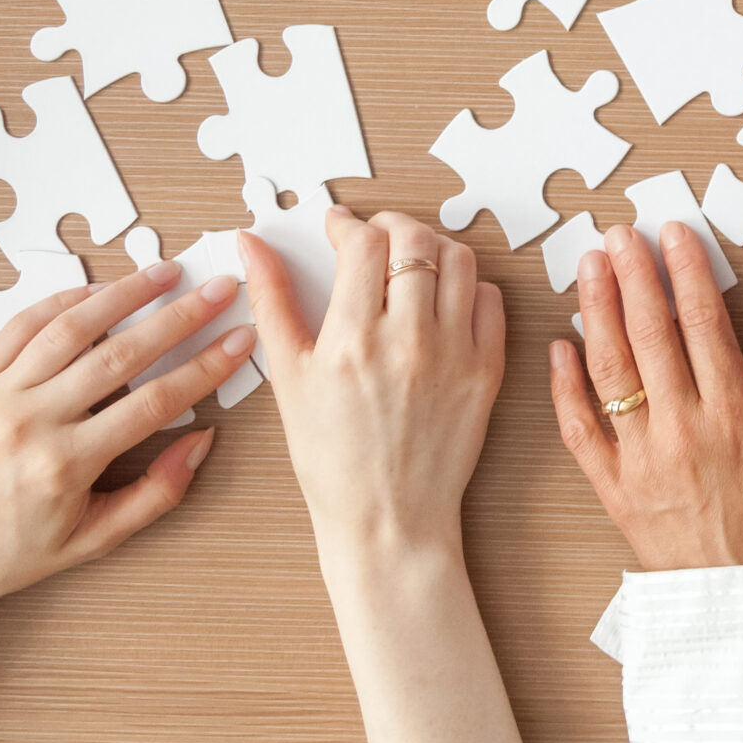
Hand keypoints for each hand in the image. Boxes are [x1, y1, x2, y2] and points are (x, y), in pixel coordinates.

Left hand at [0, 261, 252, 624]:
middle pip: (123, 353)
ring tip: (165, 273)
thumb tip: (201, 442)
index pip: (157, 402)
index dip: (207, 366)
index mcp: (67, 465)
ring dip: (124, 294)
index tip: (241, 339)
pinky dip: (61, 303)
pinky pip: (20, 329)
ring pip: (71, 328)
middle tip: (219, 289)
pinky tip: (95, 290)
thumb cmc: (0, 557)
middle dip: (181, 316)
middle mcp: (33, 421)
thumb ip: (154, 494)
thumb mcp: (88, 543)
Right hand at [249, 209, 504, 558]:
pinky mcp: (486, 371)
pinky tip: (442, 299)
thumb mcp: (288, 379)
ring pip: (460, 260)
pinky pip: (490, 300)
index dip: (347, 224)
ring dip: (432, 247)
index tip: (337, 228)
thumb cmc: (331, 458)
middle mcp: (408, 340)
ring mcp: (454, 354)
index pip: (363, 243)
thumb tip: (252, 243)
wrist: (387, 519)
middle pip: (414, 240)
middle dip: (390, 225)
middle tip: (373, 239)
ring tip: (409, 263)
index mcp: (352, 340)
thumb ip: (271, 301)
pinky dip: (469, 285)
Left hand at [549, 223, 742, 567]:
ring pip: (610, 372)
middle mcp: (683, 431)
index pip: (704, 325)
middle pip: (650, 335)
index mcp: (737, 419)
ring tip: (588, 267)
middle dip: (633, 276)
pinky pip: (580, 432)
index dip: (685, 273)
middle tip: (620, 233)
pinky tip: (558, 347)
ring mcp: (642, 461)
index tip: (674, 235)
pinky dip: (564, 387)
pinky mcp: (614, 492)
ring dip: (596, 312)